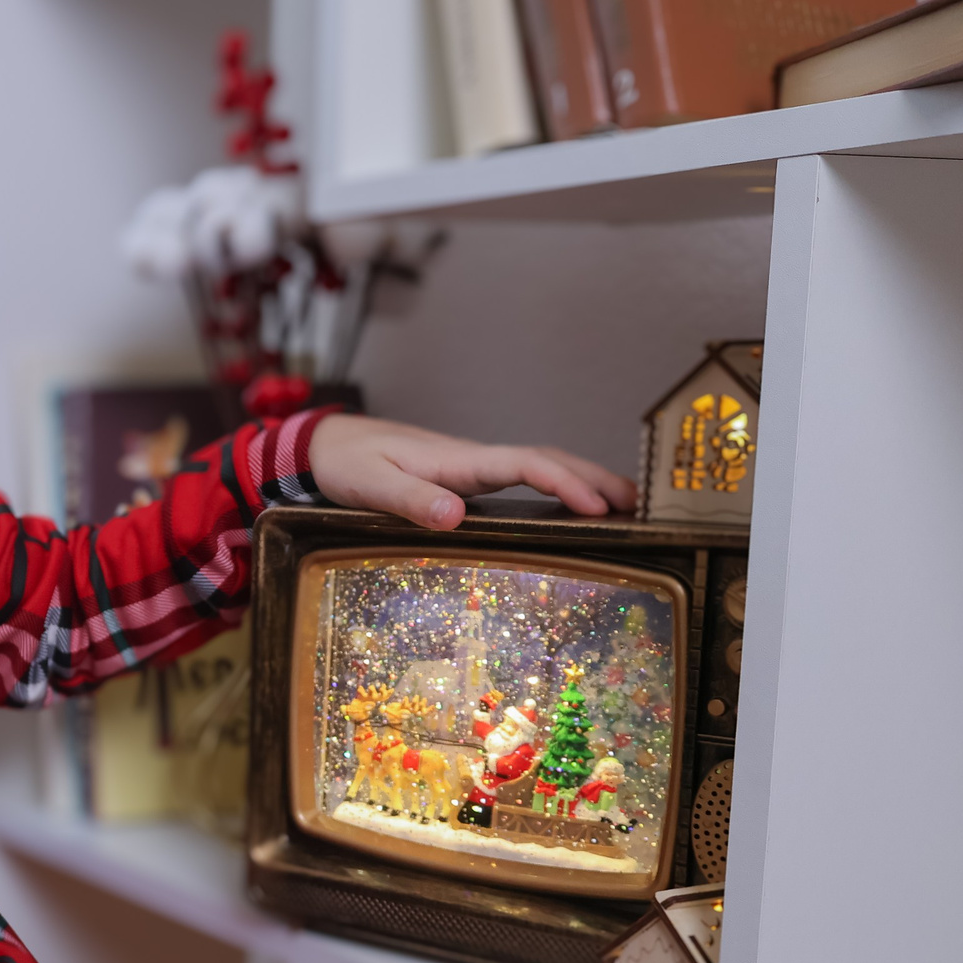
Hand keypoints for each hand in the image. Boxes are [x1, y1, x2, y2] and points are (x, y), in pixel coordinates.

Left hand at [308, 414, 635, 530]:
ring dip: (581, 479)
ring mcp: (471, 467)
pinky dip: (554, 485)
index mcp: (457, 460)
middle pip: (546, 460)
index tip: (596, 507)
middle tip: (637, 505)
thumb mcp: (371, 486)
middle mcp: (472, 460)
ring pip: (538, 466)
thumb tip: (456, 517)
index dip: (565, 483)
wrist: (325, 444)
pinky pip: (521, 477)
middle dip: (593, 478)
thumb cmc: (346, 463)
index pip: (525, 464)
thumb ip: (411, 501)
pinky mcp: (464, 477)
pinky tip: (568, 504)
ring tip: (622, 504)